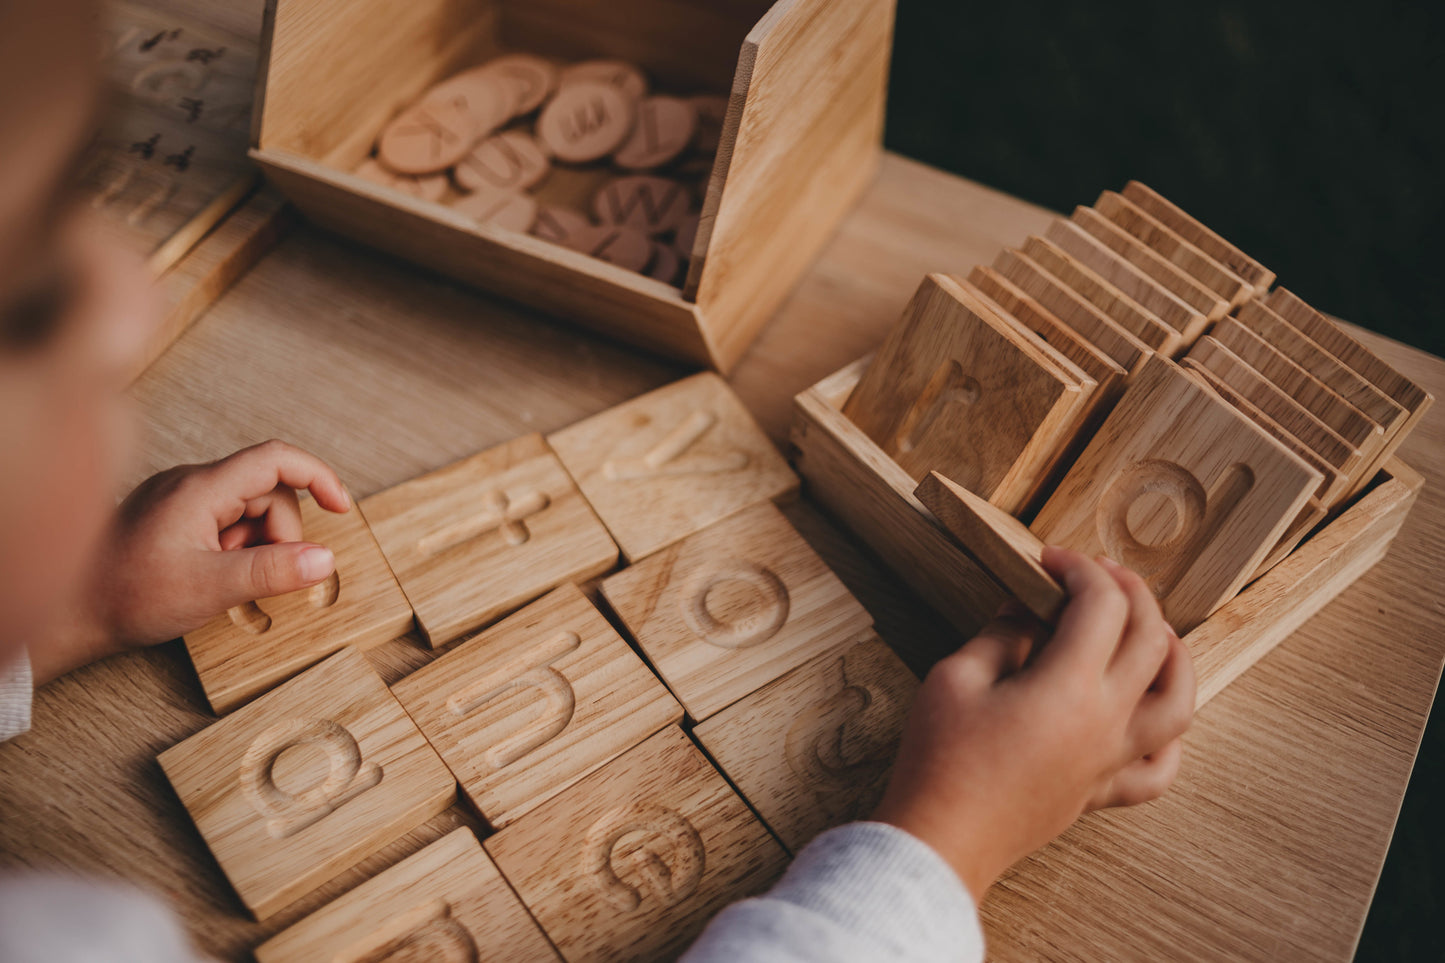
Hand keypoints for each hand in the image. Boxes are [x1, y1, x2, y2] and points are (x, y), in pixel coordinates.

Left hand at [32, 441, 350, 683]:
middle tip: (259, 575)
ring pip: (248, 509)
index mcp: (201, 488)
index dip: (318, 477)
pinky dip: (234, 546)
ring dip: (254, 544)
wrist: (69, 612)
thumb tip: (325, 559)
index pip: (276, 459)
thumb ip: (272, 571)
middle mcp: (191, 483)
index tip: (341, 507)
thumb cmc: (125, 596)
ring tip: (225, 577)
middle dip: (279, 534)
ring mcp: (180, 498)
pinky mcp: (173, 515)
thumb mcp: (211, 588)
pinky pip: (224, 520)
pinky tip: (211, 573)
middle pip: (267, 492)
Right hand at [872, 546, 1194, 901]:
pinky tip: (1150, 716)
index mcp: (1070, 687)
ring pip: (1178, 702)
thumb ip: (1001, 635)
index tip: (1050, 561)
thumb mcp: (957, 677)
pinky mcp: (1098, 792)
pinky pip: (1158, 769)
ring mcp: (1108, 761)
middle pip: (1150, 639)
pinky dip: (1169, 738)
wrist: (939, 839)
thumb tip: (1027, 613)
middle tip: (1093, 575)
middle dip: (1127, 592)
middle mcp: (1105, 723)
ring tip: (1152, 631)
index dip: (1078, 569)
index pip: (1101, 605)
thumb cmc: (941, 760)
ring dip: (1173, 655)